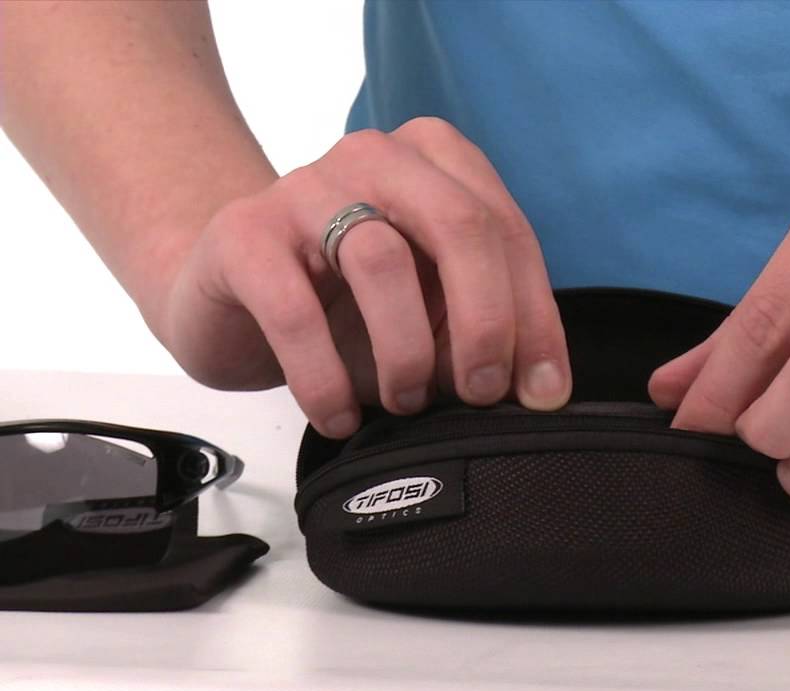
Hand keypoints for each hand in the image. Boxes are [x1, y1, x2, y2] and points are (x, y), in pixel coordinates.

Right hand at [161, 117, 571, 436]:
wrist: (227, 298)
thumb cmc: (344, 304)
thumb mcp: (429, 311)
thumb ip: (481, 329)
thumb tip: (536, 388)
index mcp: (436, 162)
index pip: (508, 233)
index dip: (535, 318)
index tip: (543, 394)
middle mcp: (375, 158)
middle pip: (460, 225)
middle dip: (486, 321)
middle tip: (481, 392)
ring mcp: (304, 187)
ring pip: (381, 260)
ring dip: (406, 350)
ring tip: (405, 401)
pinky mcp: (243, 235)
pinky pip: (295, 310)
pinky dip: (326, 377)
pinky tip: (338, 414)